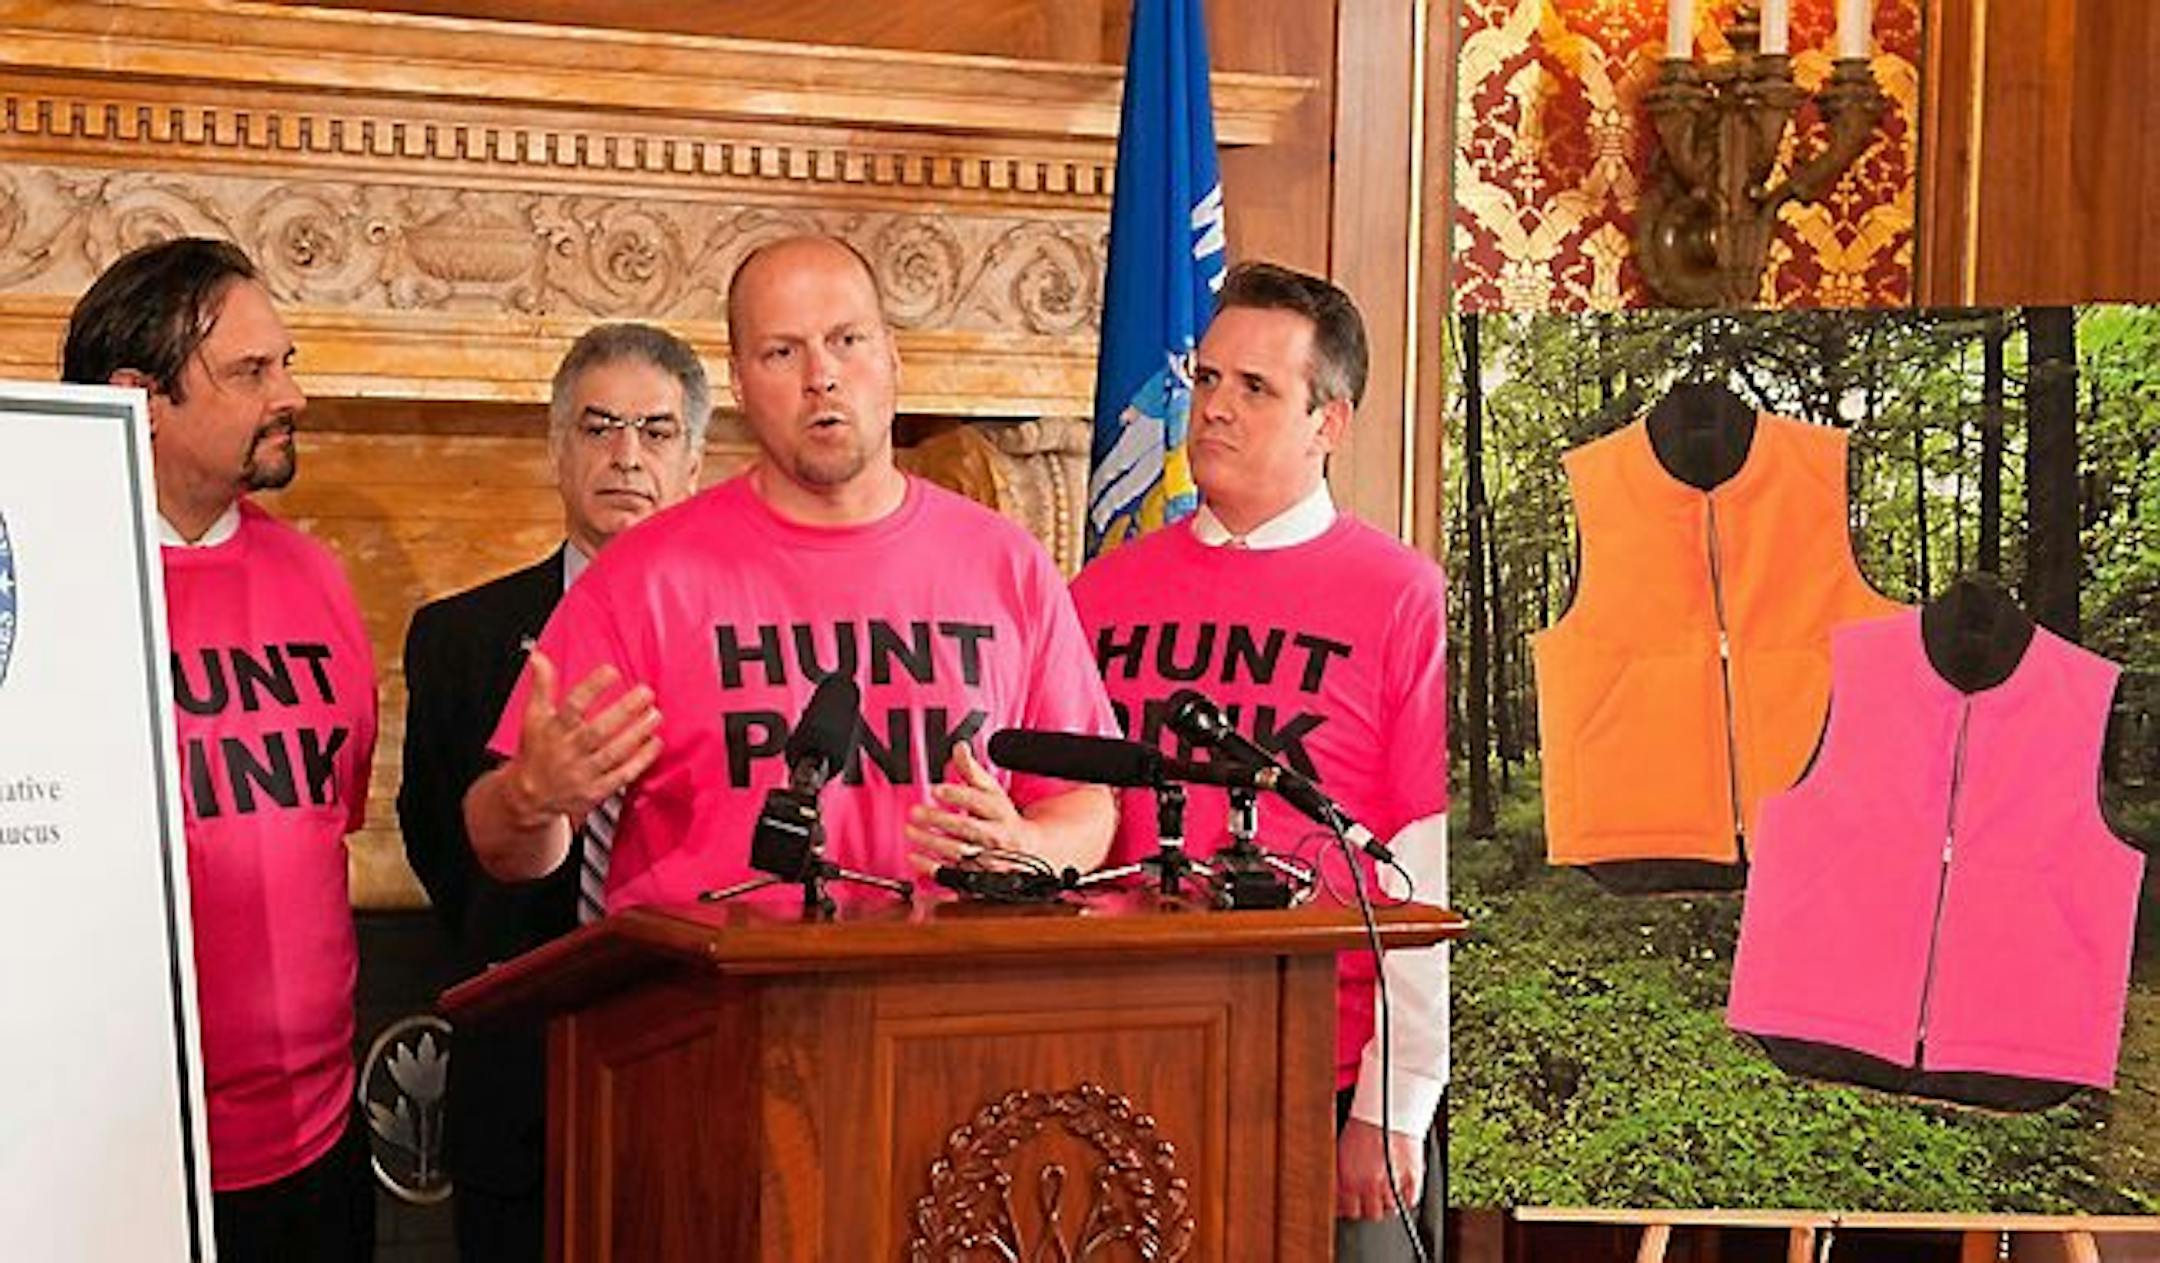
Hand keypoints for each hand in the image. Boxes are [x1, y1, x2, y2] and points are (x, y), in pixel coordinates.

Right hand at [504, 650, 662, 825]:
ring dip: (637, 733)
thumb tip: (537, 656)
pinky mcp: (596, 790)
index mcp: (555, 730)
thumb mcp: (534, 717)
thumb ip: (542, 686)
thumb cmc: (535, 752)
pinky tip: (655, 743)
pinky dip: (641, 760)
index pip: (573, 705)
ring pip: (614, 753)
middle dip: (624, 710)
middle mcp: (570, 750)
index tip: (612, 671)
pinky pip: (622, 775)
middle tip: (646, 692)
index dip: (592, 687)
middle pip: (598, 730)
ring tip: (655, 715)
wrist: (529, 797)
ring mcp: (584, 772)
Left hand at [904, 742, 1035, 873]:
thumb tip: (959, 747)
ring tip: (910, 831)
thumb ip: (972, 771)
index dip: (957, 795)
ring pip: (959, 851)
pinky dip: (932, 868)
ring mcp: (986, 856)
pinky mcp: (977, 874)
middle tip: (915, 812)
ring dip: (932, 842)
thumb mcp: (992, 791)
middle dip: (940, 819)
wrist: (1029, 849)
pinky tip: (915, 857)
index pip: (979, 801)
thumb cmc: (1003, 817)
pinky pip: (953, 873)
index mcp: (999, 810)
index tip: (936, 789)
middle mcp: (994, 834)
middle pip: (967, 827)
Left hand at [1336, 1117, 1423, 1221]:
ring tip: (1387, 1184)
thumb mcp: (1343, 1151)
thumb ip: (1342, 1176)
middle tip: (1371, 1194)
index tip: (1352, 1203)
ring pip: (1390, 1209)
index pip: (1347, 1210)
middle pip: (1371, 1214)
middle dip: (1370, 1205)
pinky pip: (1410, 1201)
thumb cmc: (1366, 1124)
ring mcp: (1392, 1184)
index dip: (1350, 1207)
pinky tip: (1400, 1183)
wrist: (1389, 1107)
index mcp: (1348, 1179)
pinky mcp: (1413, 1179)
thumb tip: (1340, 1193)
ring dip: (1388, 1199)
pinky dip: (1406, 1196)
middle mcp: (1369, 1185)